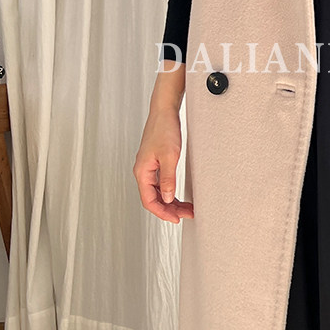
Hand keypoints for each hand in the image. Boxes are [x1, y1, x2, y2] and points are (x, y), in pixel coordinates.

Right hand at [133, 66, 194, 222]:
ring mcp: (149, 168)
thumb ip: (168, 179)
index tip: (176, 219)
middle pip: (154, 199)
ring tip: (187, 208)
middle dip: (170, 209)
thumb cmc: (164, 128)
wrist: (165, 110)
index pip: (149, 201)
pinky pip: (161, 184)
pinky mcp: (155, 163)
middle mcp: (143, 171)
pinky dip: (170, 192)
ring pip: (158, 192)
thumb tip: (168, 198)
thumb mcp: (170, 156)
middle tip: (187, 215)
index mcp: (142, 172)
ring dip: (171, 202)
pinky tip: (180, 196)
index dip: (163, 213)